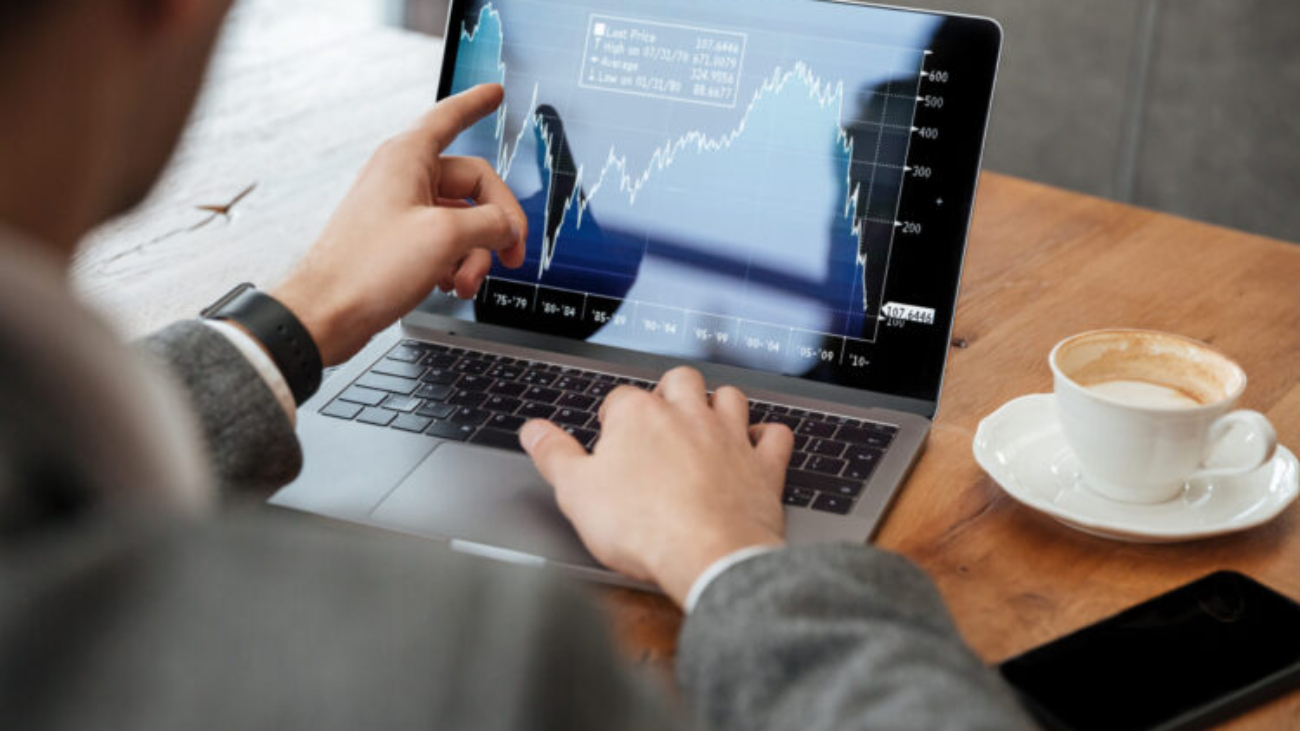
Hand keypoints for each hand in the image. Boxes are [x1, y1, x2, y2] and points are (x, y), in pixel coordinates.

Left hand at [273, 84, 526, 365]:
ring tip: (467, 281)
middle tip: (512, 254)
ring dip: (475, 254)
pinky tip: (451, 283)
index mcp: (408, 158)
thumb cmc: (368, 268)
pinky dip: (457, 263)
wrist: (327, 313)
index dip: (475, 104)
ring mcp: (401, 211)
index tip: (494, 94)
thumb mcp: (445, 237)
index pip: (450, 117)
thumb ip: (490, 224)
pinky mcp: (398, 242)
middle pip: (473, 185)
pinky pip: (444, 242)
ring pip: (462, 221)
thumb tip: (509, 227)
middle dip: (496, 224)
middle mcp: (403, 179)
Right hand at [520, 367, 792, 606]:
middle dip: (668, 394)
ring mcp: (730, 437)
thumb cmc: (643, 527)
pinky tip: (757, 445)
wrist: (709, 556)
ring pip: (729, 396)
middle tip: (658, 423)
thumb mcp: (576, 493)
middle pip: (679, 381)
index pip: (620, 399)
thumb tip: (533, 430)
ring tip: (704, 425)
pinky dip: (767, 437)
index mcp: (639, 415)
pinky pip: (775, 435)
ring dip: (718, 405)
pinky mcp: (764, 466)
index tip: (610, 443)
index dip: (612, 420)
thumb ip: (554, 455)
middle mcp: (687, 414)